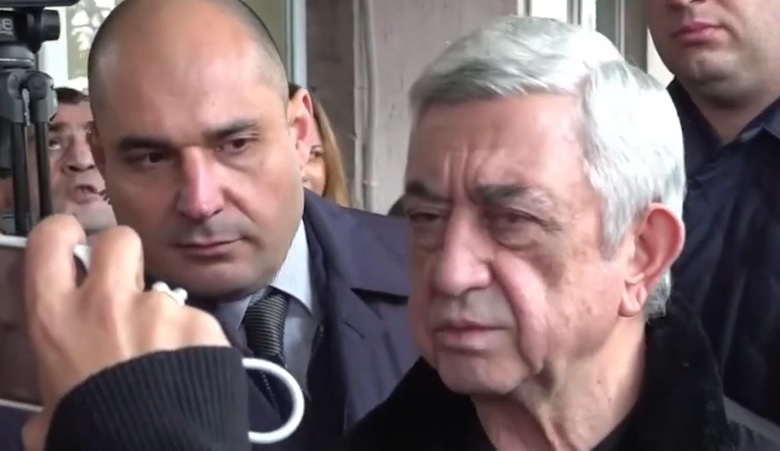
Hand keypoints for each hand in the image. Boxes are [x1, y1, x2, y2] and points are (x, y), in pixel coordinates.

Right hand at [21, 215, 229, 447]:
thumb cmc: (96, 435)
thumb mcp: (55, 412)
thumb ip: (55, 392)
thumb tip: (51, 411)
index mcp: (57, 319)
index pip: (52, 239)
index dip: (65, 234)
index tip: (75, 244)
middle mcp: (107, 301)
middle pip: (120, 238)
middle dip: (125, 256)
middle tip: (127, 288)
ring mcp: (160, 308)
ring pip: (164, 293)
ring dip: (163, 318)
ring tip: (167, 361)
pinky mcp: (202, 322)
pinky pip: (197, 323)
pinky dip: (195, 344)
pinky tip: (192, 374)